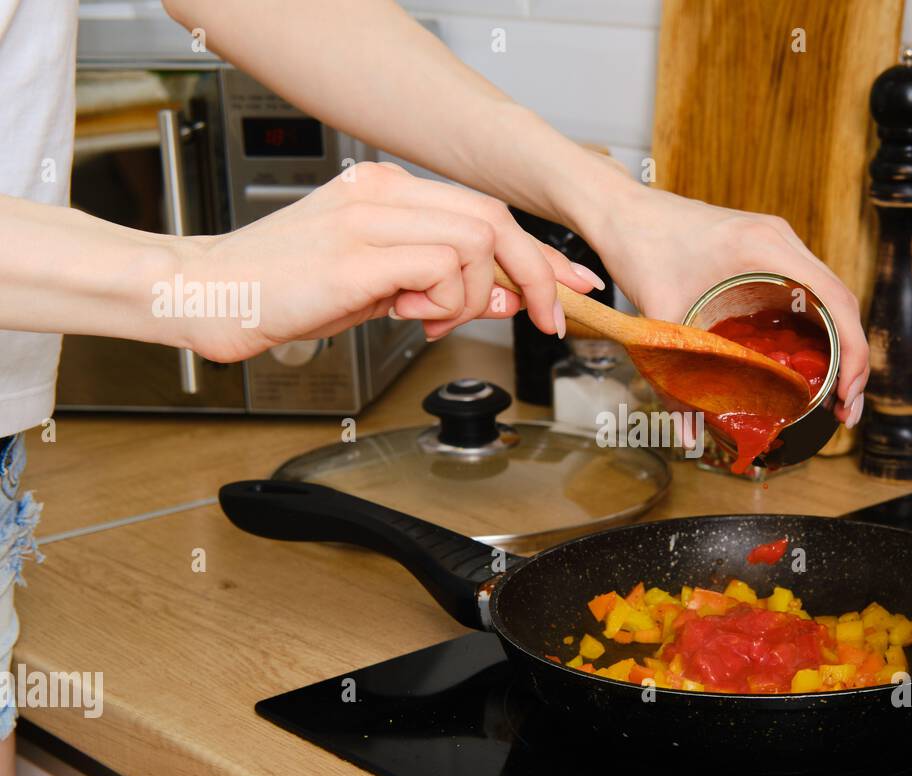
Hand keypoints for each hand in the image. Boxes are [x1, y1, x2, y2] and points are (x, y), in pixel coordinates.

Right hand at [172, 162, 598, 362]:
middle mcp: (381, 191)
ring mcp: (369, 217)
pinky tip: (408, 317)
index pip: (484, 210)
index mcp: (385, 189)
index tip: (571, 283)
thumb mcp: (381, 289)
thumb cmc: (286, 292)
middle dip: (533, 273)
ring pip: (476, 243)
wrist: (209, 294)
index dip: (538, 251)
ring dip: (472, 296)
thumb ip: (444, 287)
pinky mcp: (358, 254)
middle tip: (540, 317)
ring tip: (429, 319)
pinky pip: (442, 268)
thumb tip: (508, 297)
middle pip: (494, 218)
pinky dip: (443, 301)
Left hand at [591, 186, 867, 425]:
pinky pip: (806, 290)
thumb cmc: (639, 247)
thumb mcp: (659, 317)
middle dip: (852, 358)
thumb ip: (673, 380)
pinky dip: (816, 326)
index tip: (848, 395)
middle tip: (844, 409)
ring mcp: (776, 243)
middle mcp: (781, 240)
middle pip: (840, 301)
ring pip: (827, 296)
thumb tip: (689, 434)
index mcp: (765, 247)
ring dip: (838, 342)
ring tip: (833, 393)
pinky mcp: (765, 250)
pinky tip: (808, 360)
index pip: (836, 300)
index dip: (854, 352)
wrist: (621, 210)